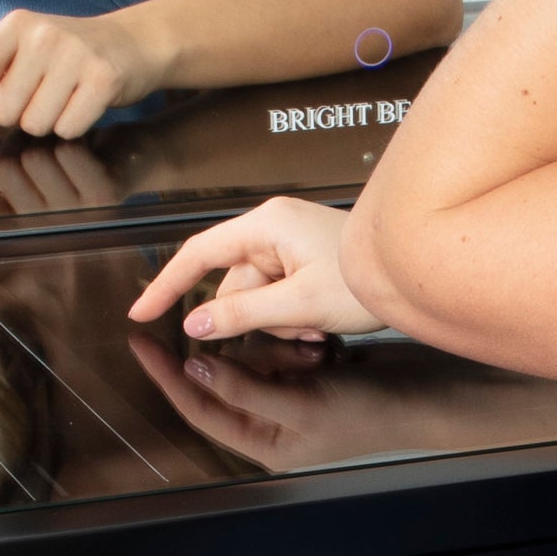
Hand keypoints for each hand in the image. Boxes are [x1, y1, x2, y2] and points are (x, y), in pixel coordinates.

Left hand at [0, 10, 153, 147]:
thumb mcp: (27, 53)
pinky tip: (85, 103)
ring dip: (48, 122)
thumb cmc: (68, 56)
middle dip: (18, 116)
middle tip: (42, 95)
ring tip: (66, 97)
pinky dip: (74, 126)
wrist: (133, 42)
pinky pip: (68, 128)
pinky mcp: (103, 78)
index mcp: (16, 26)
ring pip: (35, 124)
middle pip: (4, 111)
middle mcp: (43, 35)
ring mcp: (75, 55)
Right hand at [0, 135, 126, 224]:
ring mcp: (78, 218)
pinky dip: (71, 136)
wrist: (135, 160)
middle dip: (14, 142)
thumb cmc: (74, 163)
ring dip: (44, 136)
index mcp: (28, 231)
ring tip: (60, 142)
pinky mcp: (103, 198)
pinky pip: (65, 150)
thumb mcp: (27, 165)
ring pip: (33, 156)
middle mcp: (50, 233)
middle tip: (34, 139)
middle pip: (3, 170)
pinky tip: (84, 144)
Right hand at [128, 196, 382, 343]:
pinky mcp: (303, 258)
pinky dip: (293, 315)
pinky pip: (278, 295)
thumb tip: (196, 323)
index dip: (166, 284)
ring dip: (279, 321)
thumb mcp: (300, 304)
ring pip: (256, 297)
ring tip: (316, 325)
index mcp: (267, 226)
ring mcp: (289, 243)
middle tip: (297, 329)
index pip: (198, 254)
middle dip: (256, 317)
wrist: (414, 273)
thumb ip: (244, 314)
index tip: (142, 312)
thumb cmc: (366, 280)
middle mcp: (274, 228)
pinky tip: (321, 322)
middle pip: (232, 286)